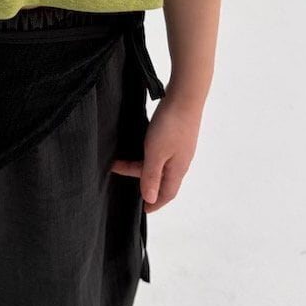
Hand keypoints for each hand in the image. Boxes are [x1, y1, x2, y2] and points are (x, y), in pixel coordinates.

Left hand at [110, 91, 202, 212]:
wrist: (185, 96)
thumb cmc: (171, 125)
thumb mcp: (156, 153)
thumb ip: (151, 176)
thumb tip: (149, 198)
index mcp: (177, 170)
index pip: (167, 194)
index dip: (155, 203)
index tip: (143, 210)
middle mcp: (180, 161)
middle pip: (161, 179)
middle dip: (143, 182)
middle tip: (121, 174)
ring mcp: (180, 147)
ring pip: (159, 164)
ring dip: (142, 166)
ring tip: (122, 161)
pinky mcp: (176, 135)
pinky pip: (160, 152)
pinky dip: (147, 155)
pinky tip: (139, 147)